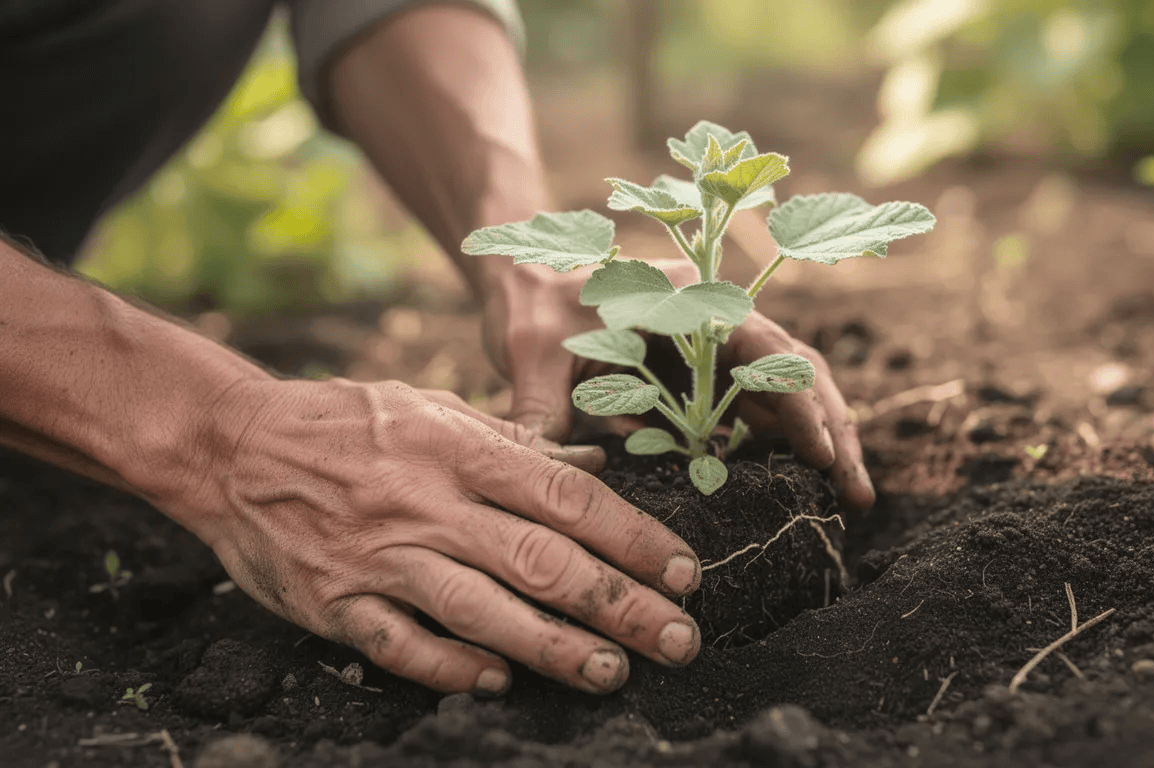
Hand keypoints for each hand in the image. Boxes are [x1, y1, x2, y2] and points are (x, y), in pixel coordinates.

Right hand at [159, 378, 701, 695]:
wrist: (231, 446)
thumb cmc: (347, 422)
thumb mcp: (433, 409)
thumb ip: (514, 442)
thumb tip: (594, 460)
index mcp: (460, 449)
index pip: (568, 495)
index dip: (633, 536)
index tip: (682, 571)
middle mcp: (428, 503)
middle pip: (541, 561)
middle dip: (619, 604)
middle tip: (678, 638)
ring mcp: (380, 556)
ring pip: (481, 609)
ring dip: (553, 646)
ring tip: (612, 672)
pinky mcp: (335, 601)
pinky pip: (400, 643)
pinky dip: (451, 666)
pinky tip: (498, 682)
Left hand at [480, 260, 875, 510]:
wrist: (526, 284)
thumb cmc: (531, 304)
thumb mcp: (531, 351)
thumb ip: (543, 408)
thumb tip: (560, 475)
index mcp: (689, 302)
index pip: (765, 349)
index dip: (798, 401)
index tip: (822, 453)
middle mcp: (716, 324)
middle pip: (796, 373)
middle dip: (834, 430)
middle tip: (859, 495)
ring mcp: (714, 355)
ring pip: (785, 397)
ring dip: (818, 443)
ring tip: (847, 501)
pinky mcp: (702, 382)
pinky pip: (754, 415)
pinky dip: (781, 448)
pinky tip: (797, 490)